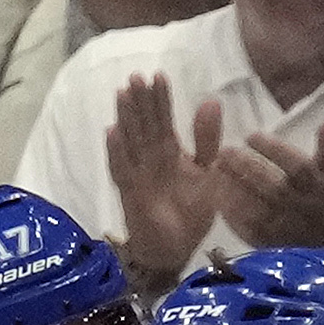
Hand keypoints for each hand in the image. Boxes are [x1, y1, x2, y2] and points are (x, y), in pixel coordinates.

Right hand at [106, 75, 231, 291]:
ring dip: (125, 118)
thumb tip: (211, 101)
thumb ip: (207, 140)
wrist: (177, 248)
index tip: (159, 76)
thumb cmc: (191, 212)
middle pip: (143, 124)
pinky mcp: (129, 191)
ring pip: (130, 140)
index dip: (161, 99)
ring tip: (122, 93)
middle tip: (136, 76)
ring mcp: (137, 172)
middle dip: (140, 101)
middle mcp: (150, 157)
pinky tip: (111, 131)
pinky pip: (121, 168)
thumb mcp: (207, 172)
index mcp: (169, 150)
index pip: (163, 119)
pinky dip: (116, 151)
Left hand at [217, 119, 323, 252]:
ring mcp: (285, 229)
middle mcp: (302, 208)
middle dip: (247, 168)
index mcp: (318, 187)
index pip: (297, 167)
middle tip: (224, 150)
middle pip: (273, 187)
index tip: (250, 136)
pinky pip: (247, 230)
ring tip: (215, 168)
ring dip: (234, 189)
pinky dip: (230, 212)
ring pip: (257, 210)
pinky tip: (216, 194)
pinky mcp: (269, 246)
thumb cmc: (323, 201)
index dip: (273, 150)